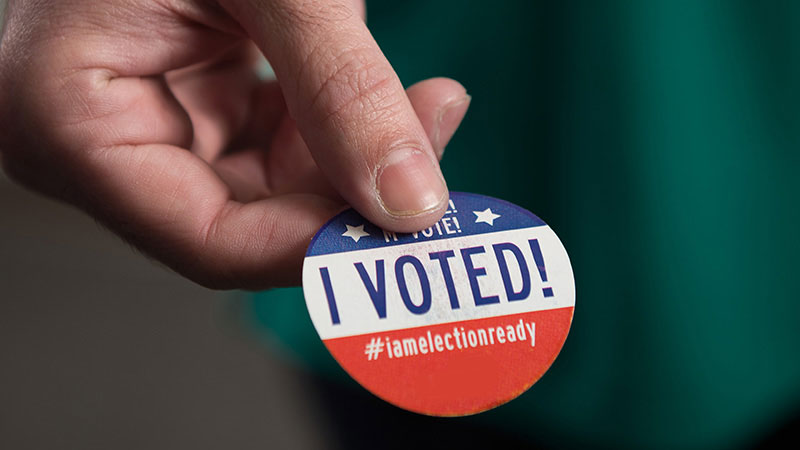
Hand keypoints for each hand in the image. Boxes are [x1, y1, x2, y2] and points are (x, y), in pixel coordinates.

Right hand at [0, 0, 469, 288]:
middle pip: (251, 220)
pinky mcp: (194, 108)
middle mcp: (103, 144)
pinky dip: (336, 126)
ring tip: (426, 102)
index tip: (409, 226)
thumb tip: (408, 196)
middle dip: (352, 191)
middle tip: (437, 149)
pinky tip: (384, 93)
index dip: (318, 245)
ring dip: (355, 152)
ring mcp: (151, 127)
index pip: (210, 240)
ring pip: (277, 188)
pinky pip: (278, 147)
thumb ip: (340, 85)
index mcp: (73, 122)